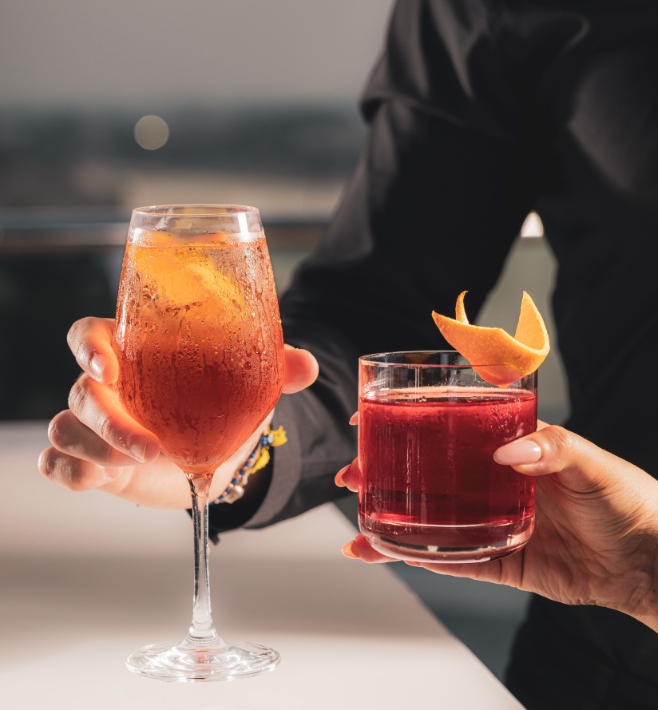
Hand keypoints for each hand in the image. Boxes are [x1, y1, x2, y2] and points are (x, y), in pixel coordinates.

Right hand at [39, 317, 318, 507]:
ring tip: (136, 465)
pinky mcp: (93, 460)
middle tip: (150, 447)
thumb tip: (307, 366)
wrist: (218, 449)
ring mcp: (95, 425)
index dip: (88, 348)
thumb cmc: (220, 401)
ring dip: (93, 449)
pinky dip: (69, 472)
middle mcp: (108, 385)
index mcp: (133, 351)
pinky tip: (96, 477)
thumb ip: (276, 366)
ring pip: (64, 428)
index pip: (88, 336)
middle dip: (108, 421)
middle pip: (81, 392)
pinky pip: (57, 462)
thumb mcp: (247, 380)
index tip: (110, 366)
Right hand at [336, 422, 657, 631]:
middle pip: (427, 476)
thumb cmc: (629, 501)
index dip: (409, 422)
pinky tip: (389, 554)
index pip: (449, 430)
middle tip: (353, 474)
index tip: (372, 418)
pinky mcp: (500, 561)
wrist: (651, 563)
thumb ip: (553, 446)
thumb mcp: (592, 462)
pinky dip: (421, 559)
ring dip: (391, 522)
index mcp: (509, 449)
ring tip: (357, 525)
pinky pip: (453, 561)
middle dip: (384, 474)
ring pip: (430, 520)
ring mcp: (492, 522)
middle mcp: (492, 484)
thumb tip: (506, 452)